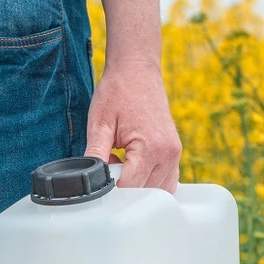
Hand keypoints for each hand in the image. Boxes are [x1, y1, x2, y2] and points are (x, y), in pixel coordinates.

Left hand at [84, 60, 182, 191]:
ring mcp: (175, 155)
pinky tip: (136, 164)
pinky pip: (166, 182)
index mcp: (151, 147)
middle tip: (112, 158)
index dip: (112, 184)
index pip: (131, 186)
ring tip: (124, 159)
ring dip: (137, 183)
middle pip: (144, 191)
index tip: (103, 168)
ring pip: (156, 190)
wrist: (137, 71)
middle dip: (124, 183)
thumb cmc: (118, 93)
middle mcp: (168, 154)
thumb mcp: (99, 123)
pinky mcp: (175, 154)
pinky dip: (149, 181)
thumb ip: (95, 155)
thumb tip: (89, 179)